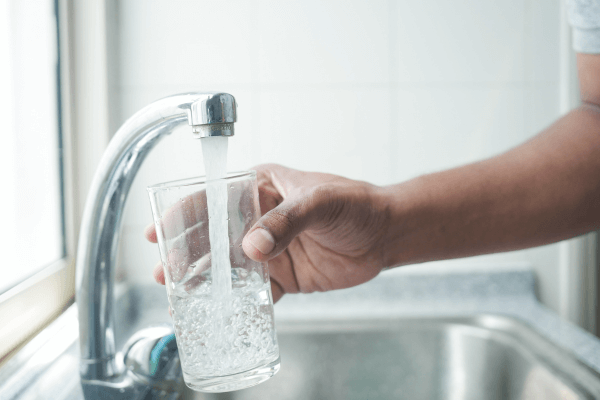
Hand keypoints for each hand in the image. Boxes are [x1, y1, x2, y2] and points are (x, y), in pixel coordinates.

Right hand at [145, 164, 389, 301]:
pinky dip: (237, 301)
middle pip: (213, 235)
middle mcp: (258, 218)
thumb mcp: (320, 202)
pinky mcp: (282, 276)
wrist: (384, 234)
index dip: (183, 213)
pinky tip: (218, 311)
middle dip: (186, 253)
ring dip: (204, 279)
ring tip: (179, 295)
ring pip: (228, 265)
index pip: (214, 197)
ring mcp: (268, 248)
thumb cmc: (355, 204)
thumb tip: (252, 248)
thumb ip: (286, 221)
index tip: (158, 231)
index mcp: (261, 188)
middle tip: (164, 273)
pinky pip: (253, 290)